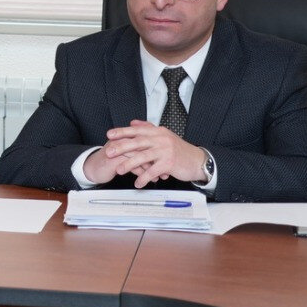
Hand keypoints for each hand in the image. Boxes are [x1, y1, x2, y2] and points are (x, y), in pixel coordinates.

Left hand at [88, 120, 206, 186]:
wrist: (198, 161)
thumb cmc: (179, 150)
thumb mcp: (164, 136)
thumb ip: (148, 129)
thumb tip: (132, 123)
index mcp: (158, 132)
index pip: (137, 130)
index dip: (122, 132)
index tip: (109, 134)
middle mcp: (161, 139)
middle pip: (137, 142)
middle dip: (121, 147)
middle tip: (109, 152)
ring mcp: (165, 151)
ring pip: (143, 157)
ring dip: (129, 164)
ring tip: (119, 170)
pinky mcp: (169, 163)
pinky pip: (153, 171)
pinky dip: (144, 178)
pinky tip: (138, 183)